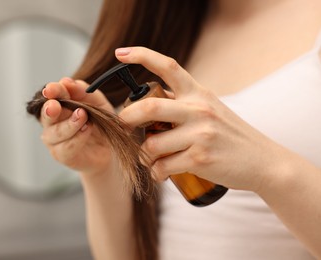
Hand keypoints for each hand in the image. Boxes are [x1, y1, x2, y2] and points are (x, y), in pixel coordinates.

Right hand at [40, 78, 115, 174]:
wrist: (112, 149)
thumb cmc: (102, 124)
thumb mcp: (98, 102)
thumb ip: (83, 91)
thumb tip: (68, 82)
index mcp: (60, 105)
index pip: (52, 95)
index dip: (54, 90)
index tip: (55, 87)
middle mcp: (53, 122)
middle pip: (47, 114)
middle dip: (50, 108)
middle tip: (55, 105)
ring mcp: (55, 140)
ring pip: (54, 132)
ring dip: (69, 124)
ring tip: (83, 115)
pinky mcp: (63, 155)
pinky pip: (66, 147)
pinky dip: (77, 138)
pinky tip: (87, 130)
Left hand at [116, 47, 283, 191]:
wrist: (264, 161)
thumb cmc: (230, 136)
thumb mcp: (210, 110)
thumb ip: (182, 104)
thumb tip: (149, 103)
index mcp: (199, 94)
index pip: (168, 67)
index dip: (142, 56)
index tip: (121, 53)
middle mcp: (199, 110)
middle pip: (149, 106)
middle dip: (127, 117)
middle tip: (121, 124)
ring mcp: (200, 134)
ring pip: (152, 143)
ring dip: (144, 155)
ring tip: (150, 159)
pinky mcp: (200, 158)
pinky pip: (162, 166)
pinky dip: (156, 172)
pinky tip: (161, 173)